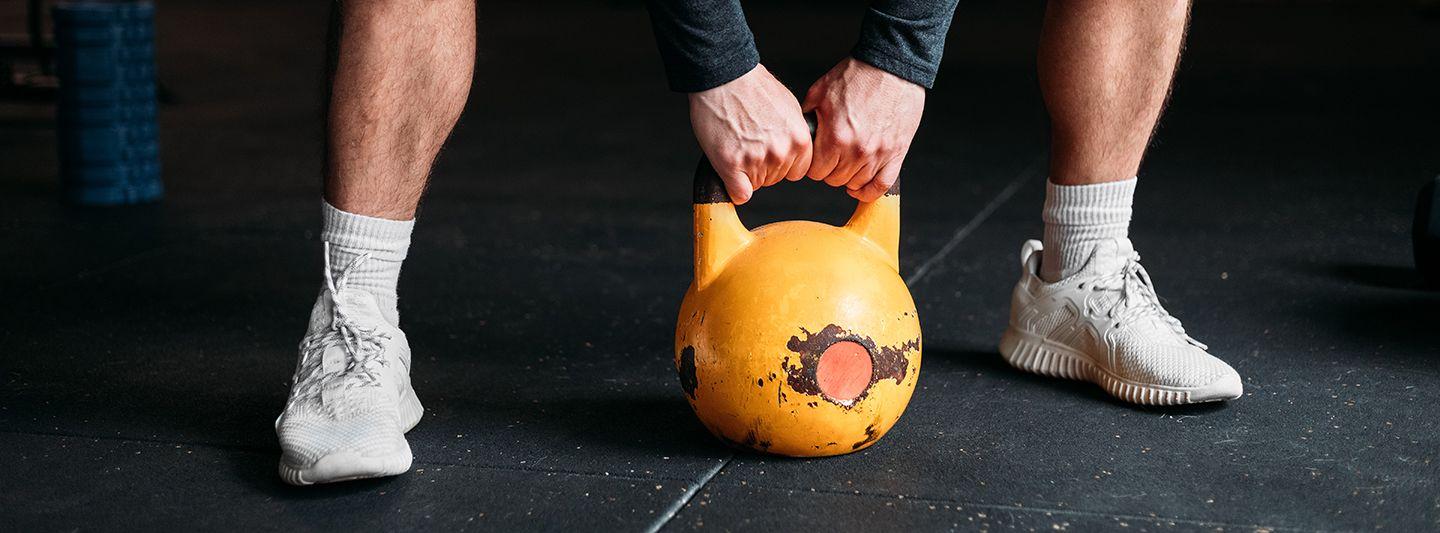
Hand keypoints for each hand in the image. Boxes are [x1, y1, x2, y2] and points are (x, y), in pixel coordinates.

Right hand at [689, 64, 811, 203]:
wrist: (724, 77)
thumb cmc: (752, 88)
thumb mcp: (789, 108)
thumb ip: (795, 134)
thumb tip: (796, 151)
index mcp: (800, 140)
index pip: (797, 172)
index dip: (782, 164)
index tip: (769, 151)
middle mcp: (781, 152)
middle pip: (775, 179)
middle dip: (762, 166)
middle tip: (748, 141)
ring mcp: (756, 160)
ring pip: (755, 185)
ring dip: (745, 172)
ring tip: (736, 142)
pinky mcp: (732, 165)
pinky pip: (739, 194)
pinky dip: (733, 187)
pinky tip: (729, 170)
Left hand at [803, 57, 925, 201]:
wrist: (891, 65)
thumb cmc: (857, 75)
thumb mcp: (819, 92)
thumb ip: (807, 118)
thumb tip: (800, 134)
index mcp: (835, 137)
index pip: (814, 171)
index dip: (812, 164)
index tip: (817, 155)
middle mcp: (856, 151)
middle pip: (834, 180)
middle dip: (830, 169)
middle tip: (833, 155)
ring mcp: (879, 154)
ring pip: (856, 184)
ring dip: (849, 176)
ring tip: (848, 161)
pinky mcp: (897, 153)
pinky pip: (881, 186)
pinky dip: (869, 191)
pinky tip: (861, 185)